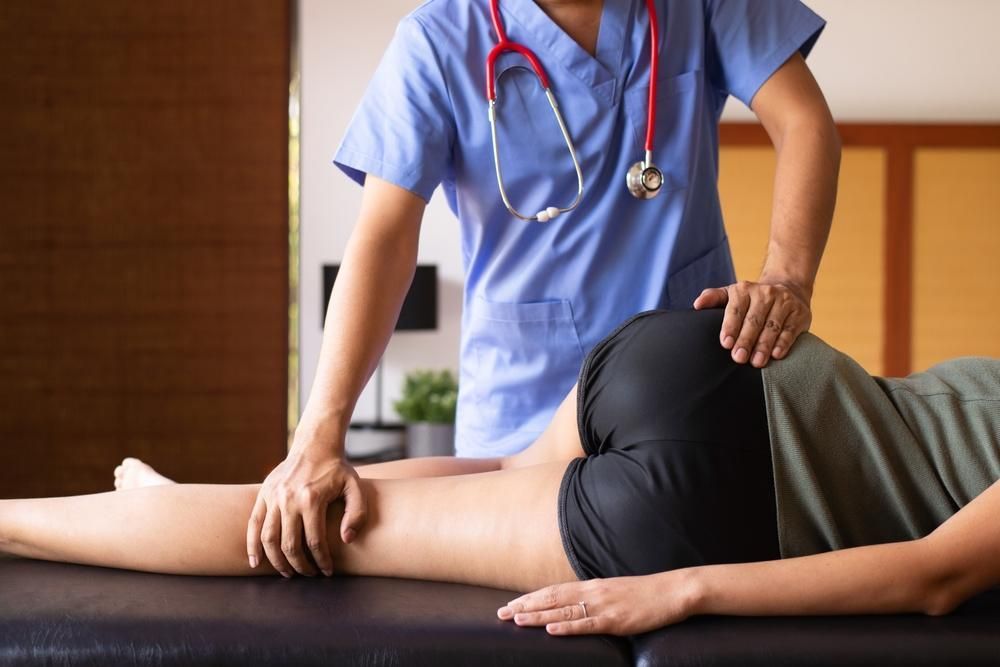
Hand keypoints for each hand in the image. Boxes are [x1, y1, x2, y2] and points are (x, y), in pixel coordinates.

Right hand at [247, 442, 366, 577]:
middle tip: (309, 575)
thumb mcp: (355, 487)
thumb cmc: (337, 470)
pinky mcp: (264, 494)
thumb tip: (346, 540)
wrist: (315, 445)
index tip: (327, 571)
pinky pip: (253, 524)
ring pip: (269, 538)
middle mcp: (289, 499)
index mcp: (312, 499)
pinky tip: (255, 562)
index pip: (315, 541)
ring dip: (276, 561)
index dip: (321, 560)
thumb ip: (356, 514)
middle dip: (300, 566)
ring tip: (287, 573)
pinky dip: (252, 545)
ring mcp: (273, 497)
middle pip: (290, 544)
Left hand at [496, 572, 693, 635]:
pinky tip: (551, 630)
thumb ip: (594, 597)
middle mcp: (592, 592)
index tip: (510, 604)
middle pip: (551, 598)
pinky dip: (567, 627)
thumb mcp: (613, 591)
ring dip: (538, 616)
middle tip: (501, 613)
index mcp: (591, 586)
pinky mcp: (616, 620)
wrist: (673, 590)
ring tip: (516, 620)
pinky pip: (587, 624)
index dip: (530, 597)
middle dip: (525, 606)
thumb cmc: (645, 594)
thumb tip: (575, 605)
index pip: (553, 590)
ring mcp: (603, 606)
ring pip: (563, 611)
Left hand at [693, 280, 811, 367]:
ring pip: (772, 326)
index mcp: (744, 290)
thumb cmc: (751, 299)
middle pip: (754, 320)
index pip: (736, 309)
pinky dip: (783, 343)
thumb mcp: (732, 294)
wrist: (788, 288)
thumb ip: (714, 298)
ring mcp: (784, 302)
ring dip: (764, 345)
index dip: (730, 327)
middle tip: (739, 358)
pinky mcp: (799, 314)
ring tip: (756, 362)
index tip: (726, 344)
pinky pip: (790, 330)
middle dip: (746, 340)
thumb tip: (697, 305)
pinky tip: (776, 355)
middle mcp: (765, 293)